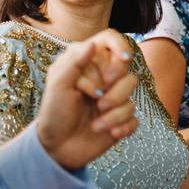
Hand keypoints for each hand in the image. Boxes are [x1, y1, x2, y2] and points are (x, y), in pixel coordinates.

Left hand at [36, 29, 138, 170]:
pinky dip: (121, 126)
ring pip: (131, 93)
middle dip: (113, 88)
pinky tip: (105, 132)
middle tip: (96, 98)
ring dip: (114, 111)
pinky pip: (134, 117)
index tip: (124, 59)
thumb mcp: (58, 85)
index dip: (120, 46)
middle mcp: (102, 76)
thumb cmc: (54, 113)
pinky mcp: (121, 117)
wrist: (57, 147)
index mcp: (86, 62)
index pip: (110, 41)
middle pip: (125, 68)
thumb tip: (93, 44)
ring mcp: (113, 96)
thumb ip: (74, 62)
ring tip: (95, 125)